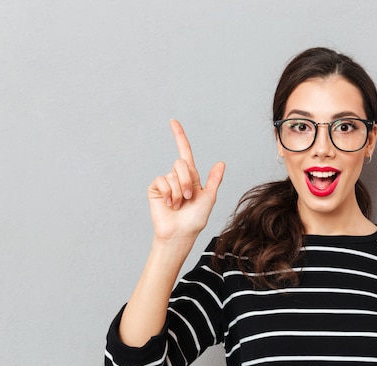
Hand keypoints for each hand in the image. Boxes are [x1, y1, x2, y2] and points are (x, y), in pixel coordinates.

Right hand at [147, 120, 224, 240]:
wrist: (180, 234)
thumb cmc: (195, 219)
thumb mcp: (209, 198)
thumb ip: (214, 180)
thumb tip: (221, 162)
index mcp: (191, 177)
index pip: (185, 152)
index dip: (179, 136)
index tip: (173, 122)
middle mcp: (177, 177)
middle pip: (181, 163)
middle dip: (187, 180)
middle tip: (188, 197)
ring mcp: (165, 183)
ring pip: (173, 174)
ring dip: (178, 191)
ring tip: (178, 204)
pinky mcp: (155, 189)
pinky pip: (161, 181)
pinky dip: (168, 193)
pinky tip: (169, 204)